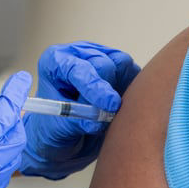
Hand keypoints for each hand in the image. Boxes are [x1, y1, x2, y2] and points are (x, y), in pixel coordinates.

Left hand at [20, 42, 140, 180]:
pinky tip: (120, 103)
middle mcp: (78, 53)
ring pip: (122, 63)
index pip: (78, 68)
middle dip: (107, 91)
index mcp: (55, 61)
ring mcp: (99, 55)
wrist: (66, 133)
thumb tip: (99, 119)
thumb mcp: (59, 128)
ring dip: (120, 88)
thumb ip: (78, 121)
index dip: (95, 87)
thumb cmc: (55, 126)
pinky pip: (133, 71)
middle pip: (103, 64)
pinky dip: (131, 88)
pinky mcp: (118, 64)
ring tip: (108, 109)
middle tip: (107, 114)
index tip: (110, 105)